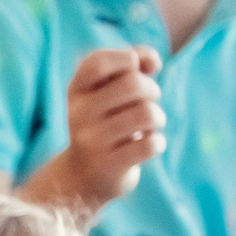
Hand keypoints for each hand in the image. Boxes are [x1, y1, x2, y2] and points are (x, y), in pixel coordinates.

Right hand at [52, 46, 164, 208]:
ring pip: (147, 114)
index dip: (126, 58)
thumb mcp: (110, 90)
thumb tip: (152, 61)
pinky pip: (150, 145)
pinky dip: (158, 143)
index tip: (135, 68)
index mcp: (77, 91)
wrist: (83, 176)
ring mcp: (91, 141)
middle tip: (147, 104)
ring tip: (148, 127)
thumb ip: (133, 62)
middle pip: (133, 84)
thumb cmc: (106, 122)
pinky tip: (146, 147)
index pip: (98, 62)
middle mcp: (78, 114)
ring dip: (158, 119)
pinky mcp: (107, 166)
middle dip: (152, 91)